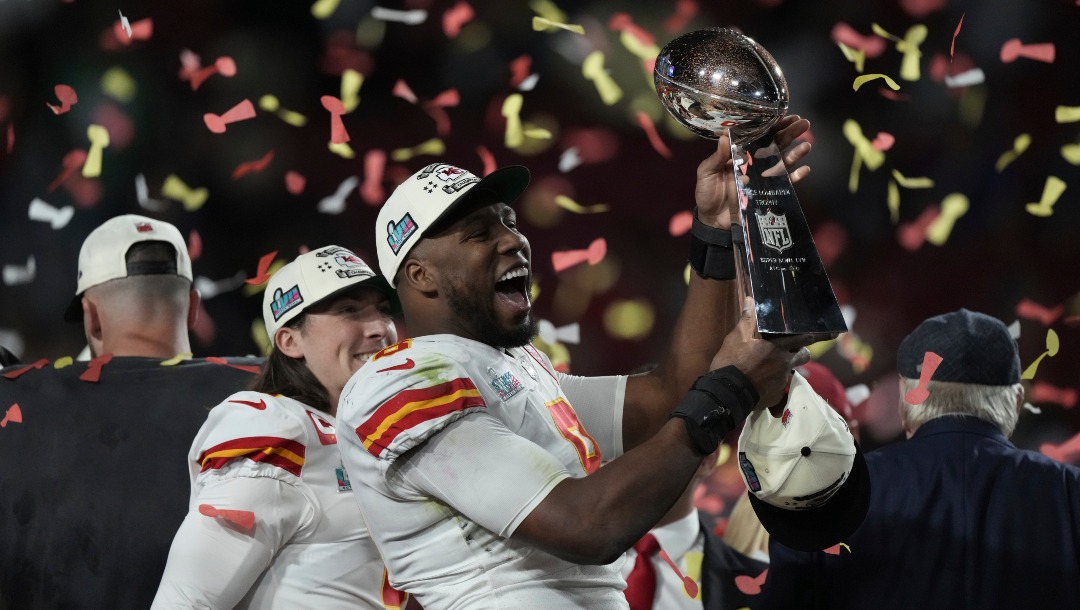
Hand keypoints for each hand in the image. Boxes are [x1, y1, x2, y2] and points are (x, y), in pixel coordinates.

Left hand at [693, 115, 811, 228]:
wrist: (711, 219)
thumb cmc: (706, 193)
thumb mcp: (707, 172)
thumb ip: (717, 156)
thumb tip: (725, 134)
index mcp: (739, 153)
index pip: (758, 135)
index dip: (771, 125)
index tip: (784, 115)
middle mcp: (754, 162)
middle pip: (775, 144)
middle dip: (790, 133)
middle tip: (803, 123)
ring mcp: (762, 176)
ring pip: (783, 161)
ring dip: (796, 153)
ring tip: (807, 145)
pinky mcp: (767, 191)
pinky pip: (784, 183)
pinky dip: (795, 177)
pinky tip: (805, 169)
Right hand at [708, 298, 812, 409]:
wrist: (727, 392)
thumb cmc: (732, 362)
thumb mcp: (736, 338)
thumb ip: (747, 320)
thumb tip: (750, 300)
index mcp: (778, 347)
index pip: (805, 338)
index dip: (819, 335)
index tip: (833, 333)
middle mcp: (785, 363)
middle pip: (804, 355)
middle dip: (802, 351)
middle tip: (794, 349)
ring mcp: (781, 380)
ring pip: (792, 370)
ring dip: (787, 366)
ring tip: (771, 366)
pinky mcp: (776, 395)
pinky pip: (781, 385)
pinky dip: (775, 381)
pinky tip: (761, 381)